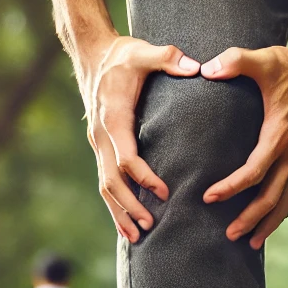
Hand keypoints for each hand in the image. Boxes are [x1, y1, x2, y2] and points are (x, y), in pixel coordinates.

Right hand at [78, 35, 199, 241]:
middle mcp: (100, 136)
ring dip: (118, 213)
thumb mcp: (145, 51)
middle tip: (151, 227)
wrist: (91, 54)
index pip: (126, 157)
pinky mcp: (99, 147)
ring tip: (136, 236)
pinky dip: (114, 204)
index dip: (144, 177)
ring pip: (104, 187)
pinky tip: (126, 222)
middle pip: (111, 181)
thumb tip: (196, 67)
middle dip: (129, 207)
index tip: (165, 192)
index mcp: (114, 118)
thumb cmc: (122, 55)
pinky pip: (104, 181)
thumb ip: (169, 58)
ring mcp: (97, 144)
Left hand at [200, 43, 287, 248]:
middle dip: (250, 218)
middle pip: (271, 196)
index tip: (209, 197)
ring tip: (249, 243)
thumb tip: (207, 68)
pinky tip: (266, 223)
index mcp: (280, 134)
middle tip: (228, 234)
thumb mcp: (263, 59)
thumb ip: (235, 60)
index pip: (255, 171)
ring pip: (285, 200)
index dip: (232, 187)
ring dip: (267, 223)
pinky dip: (279, 211)